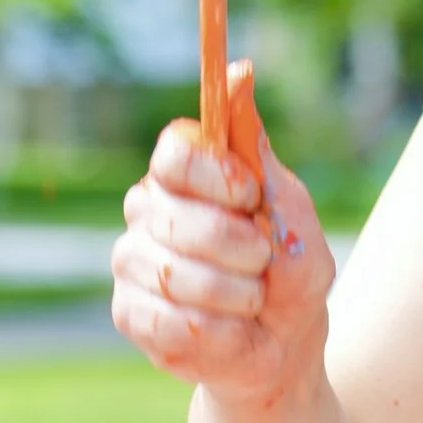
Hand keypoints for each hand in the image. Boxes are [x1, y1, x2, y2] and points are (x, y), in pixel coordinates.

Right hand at [114, 99, 335, 403]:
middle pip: (177, 218)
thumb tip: (240, 73)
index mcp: (184, 176)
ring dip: (236, 297)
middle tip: (263, 264)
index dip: (216, 178)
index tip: (252, 201)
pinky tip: (234, 332)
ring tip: (252, 304)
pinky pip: (169, 321)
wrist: (284, 348)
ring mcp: (133, 262)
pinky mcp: (130, 313)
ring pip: (175, 275)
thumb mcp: (292, 213)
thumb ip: (260, 155)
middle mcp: (148, 211)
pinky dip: (219, 334)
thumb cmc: (288, 273)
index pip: (175, 152)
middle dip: (239, 250)